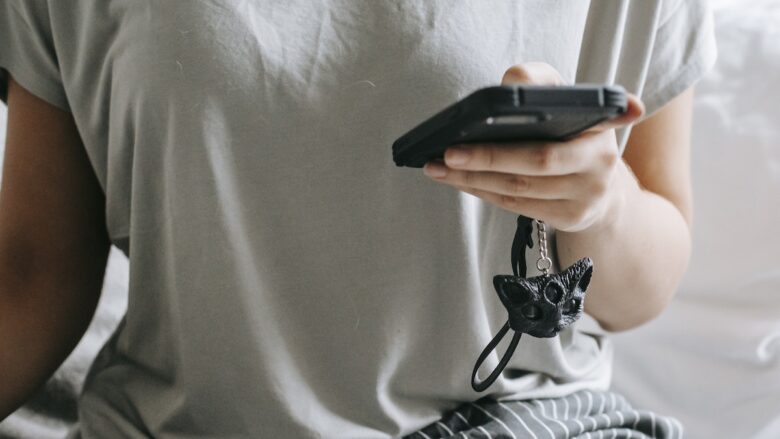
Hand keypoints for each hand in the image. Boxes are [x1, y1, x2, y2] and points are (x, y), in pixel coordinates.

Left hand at [422, 62, 644, 232]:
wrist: (598, 187)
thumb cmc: (570, 136)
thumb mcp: (563, 104)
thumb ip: (539, 83)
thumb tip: (511, 82)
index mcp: (602, 125)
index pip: (596, 114)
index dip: (610, 111)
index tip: (594, 111)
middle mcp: (600, 161)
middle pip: (538, 160)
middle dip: (489, 157)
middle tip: (450, 152)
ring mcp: (587, 195)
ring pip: (520, 188)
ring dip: (473, 178)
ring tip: (439, 167)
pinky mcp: (571, 218)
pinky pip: (516, 205)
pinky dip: (482, 191)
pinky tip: (458, 180)